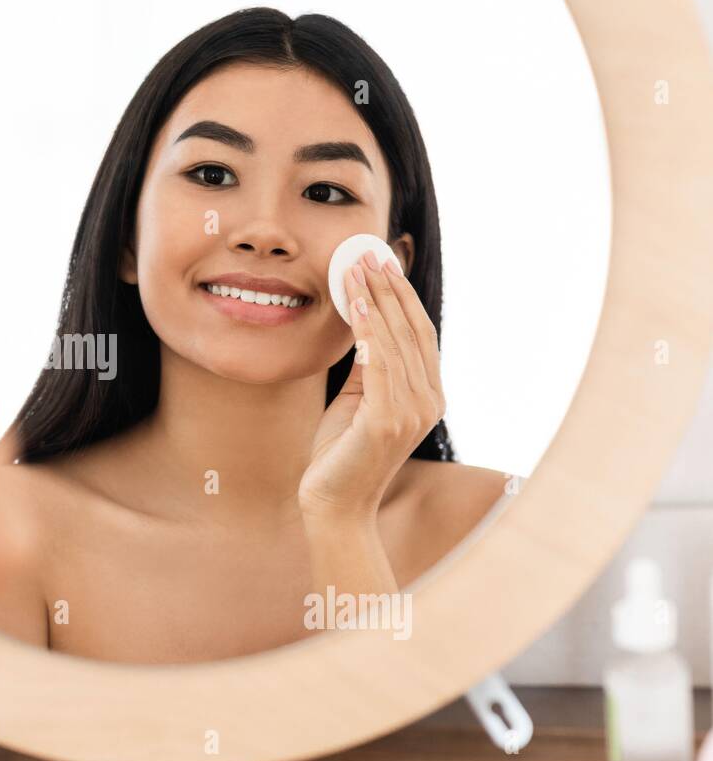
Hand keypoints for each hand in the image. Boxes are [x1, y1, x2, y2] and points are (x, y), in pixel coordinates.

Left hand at [298, 249, 445, 518]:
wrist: (333, 506)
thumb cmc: (340, 454)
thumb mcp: (356, 401)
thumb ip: (367, 368)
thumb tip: (363, 324)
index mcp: (426, 396)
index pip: (419, 335)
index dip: (403, 297)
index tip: (382, 264)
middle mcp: (428, 402)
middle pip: (412, 330)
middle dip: (391, 288)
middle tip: (369, 254)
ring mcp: (412, 413)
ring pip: (397, 341)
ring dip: (377, 299)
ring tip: (356, 268)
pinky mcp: (388, 422)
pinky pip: (381, 364)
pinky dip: (370, 330)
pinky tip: (358, 304)